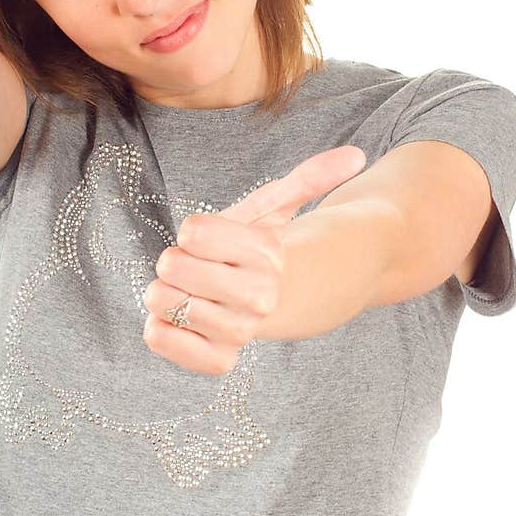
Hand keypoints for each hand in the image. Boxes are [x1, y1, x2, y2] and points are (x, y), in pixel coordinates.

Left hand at [141, 144, 367, 374]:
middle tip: (191, 267)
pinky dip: (158, 328)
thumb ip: (309, 179)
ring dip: (163, 293)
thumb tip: (357, 155)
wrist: (266, 304)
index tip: (206, 239)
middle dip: (172, 261)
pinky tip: (175, 320)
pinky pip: (158, 339)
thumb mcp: (277, 208)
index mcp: (267, 254)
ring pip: (165, 302)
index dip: (192, 233)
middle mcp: (257, 296)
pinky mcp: (216, 360)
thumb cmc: (257, 249)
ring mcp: (238, 331)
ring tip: (186, 292)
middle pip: (173, 266)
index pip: (192, 232)